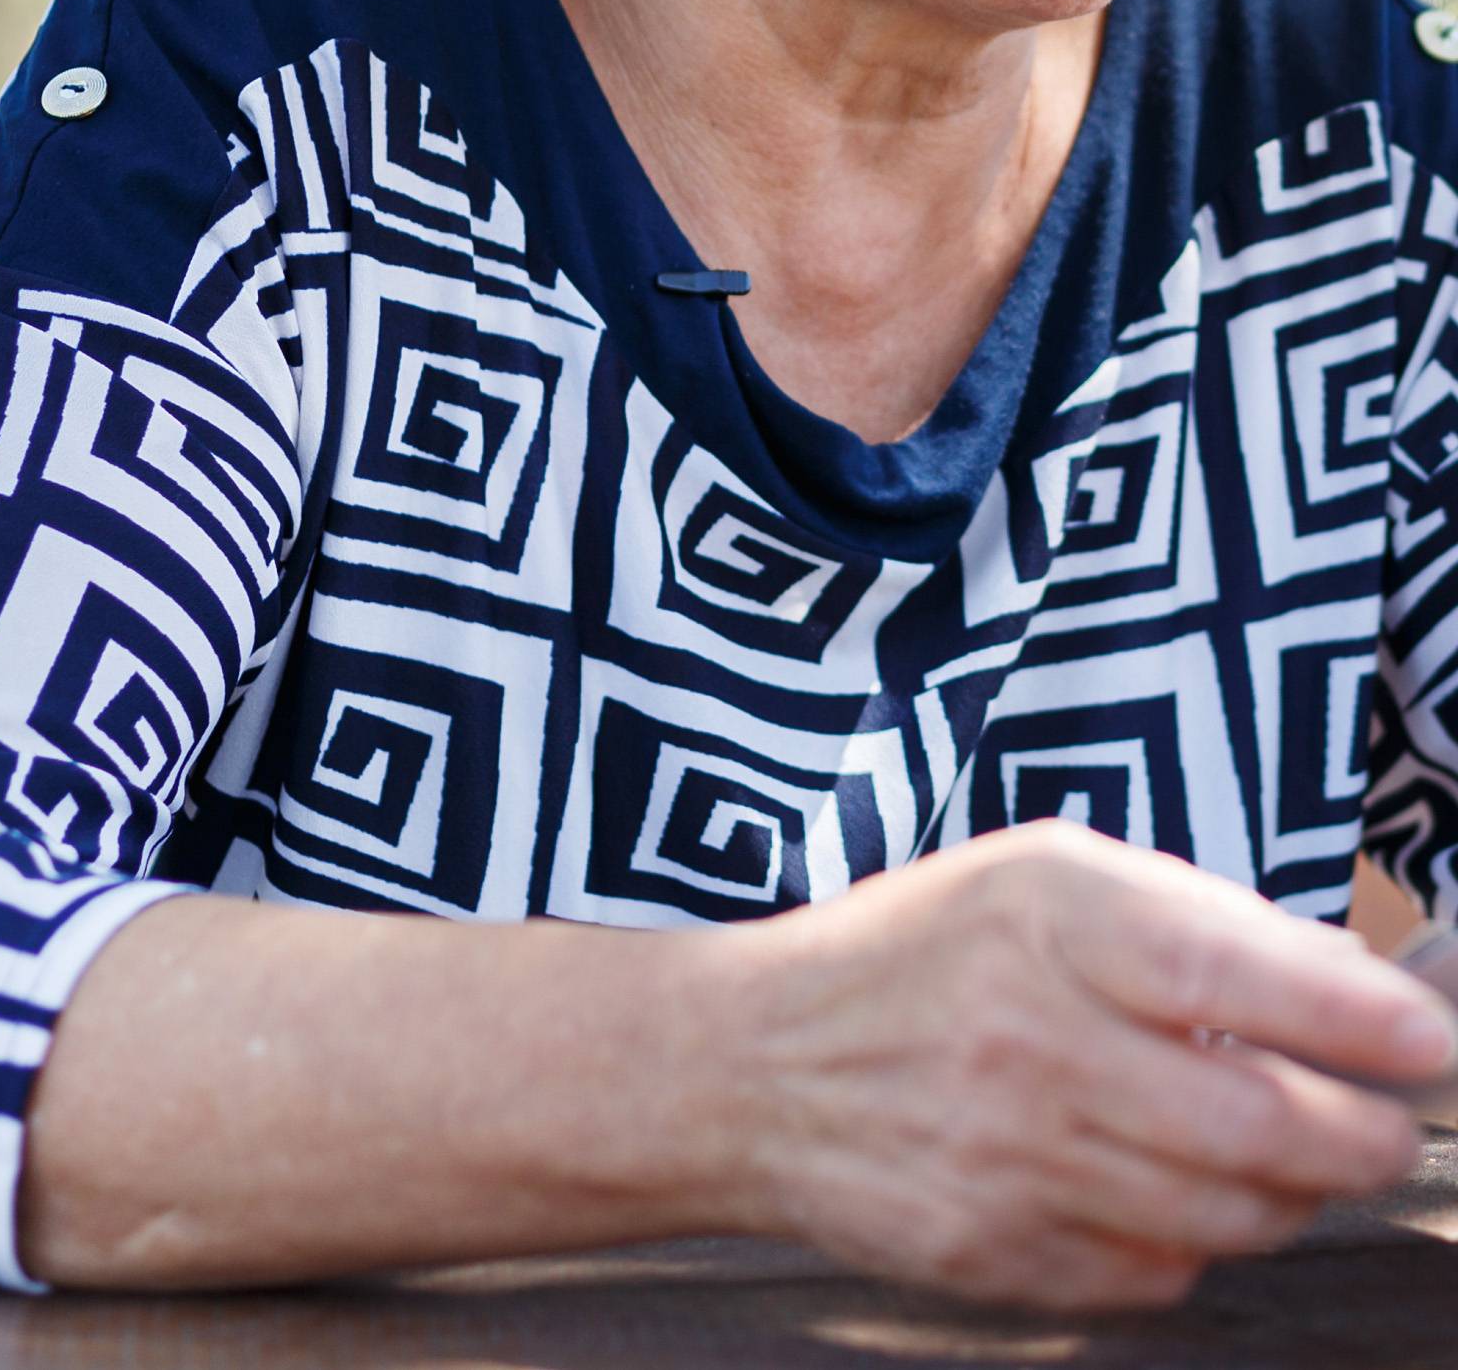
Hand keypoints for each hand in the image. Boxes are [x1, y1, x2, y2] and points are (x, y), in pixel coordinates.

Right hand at [715, 820, 1454, 1314]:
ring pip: (1229, 1210)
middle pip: (1260, 1122)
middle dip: (1363, 1132)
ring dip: (1296, 1191)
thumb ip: (1188, 918)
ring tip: (1297, 1153)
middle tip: (1392, 1122)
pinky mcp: (999, 1254)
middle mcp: (1031, 1037)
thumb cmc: (918, 949)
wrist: (754, 1062)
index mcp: (1044, 915)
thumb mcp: (1038, 875)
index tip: (1429, 1037)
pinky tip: (1181, 1189)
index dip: (1354, 1016)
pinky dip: (1200, 1237)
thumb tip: (1348, 980)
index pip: (1233, 973)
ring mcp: (1013, 1159)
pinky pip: (1160, 1270)